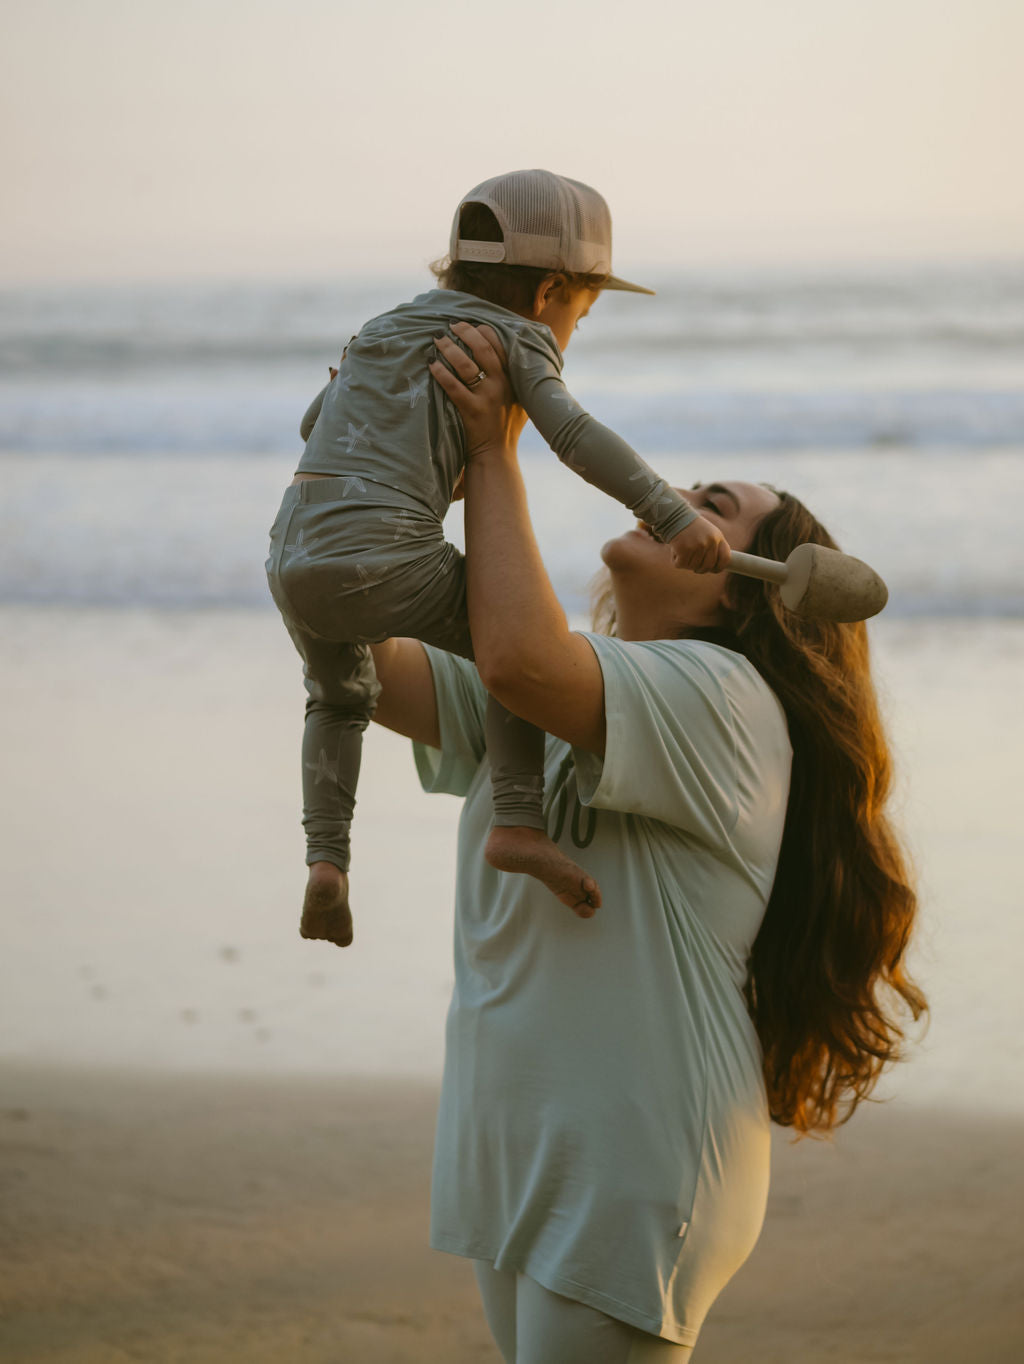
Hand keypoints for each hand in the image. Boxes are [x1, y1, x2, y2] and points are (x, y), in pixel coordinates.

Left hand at [429, 322, 527, 459]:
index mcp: (513, 378)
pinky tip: (431, 364)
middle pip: (482, 348)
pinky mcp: (471, 410)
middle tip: (450, 326)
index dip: (482, 331)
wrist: (497, 454)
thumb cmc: (507, 426)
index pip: (499, 344)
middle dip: (465, 332)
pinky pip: (453, 386)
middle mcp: (501, 384)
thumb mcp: (520, 399)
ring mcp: (486, 397)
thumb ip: (516, 378)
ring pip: (465, 364)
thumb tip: (510, 354)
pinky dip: (440, 372)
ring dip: (448, 348)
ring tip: (437, 340)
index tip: (470, 326)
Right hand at [669, 516, 731, 572]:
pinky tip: (675, 551)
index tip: (713, 570)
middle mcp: (710, 542)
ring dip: (686, 563)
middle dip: (700, 569)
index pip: (725, 558)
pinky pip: (681, 564)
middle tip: (694, 567)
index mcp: (718, 537)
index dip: (719, 567)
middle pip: (708, 566)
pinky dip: (676, 561)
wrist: (674, 515)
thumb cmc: (690, 526)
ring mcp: (698, 545)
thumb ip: (712, 547)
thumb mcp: (707, 533)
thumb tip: (713, 567)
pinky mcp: (684, 549)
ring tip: (681, 551)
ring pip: (693, 566)